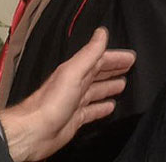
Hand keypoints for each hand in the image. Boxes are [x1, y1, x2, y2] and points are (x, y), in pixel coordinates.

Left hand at [0, 27, 135, 161]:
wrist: (35, 131)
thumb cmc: (50, 103)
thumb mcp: (73, 72)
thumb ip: (89, 53)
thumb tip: (101, 33)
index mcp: (74, 71)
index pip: (99, 59)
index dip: (114, 57)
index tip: (130, 56)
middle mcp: (75, 84)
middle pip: (98, 73)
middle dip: (113, 69)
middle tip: (129, 66)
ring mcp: (75, 102)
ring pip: (96, 91)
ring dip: (109, 86)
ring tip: (122, 84)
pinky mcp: (75, 119)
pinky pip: (93, 110)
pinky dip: (102, 107)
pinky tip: (110, 106)